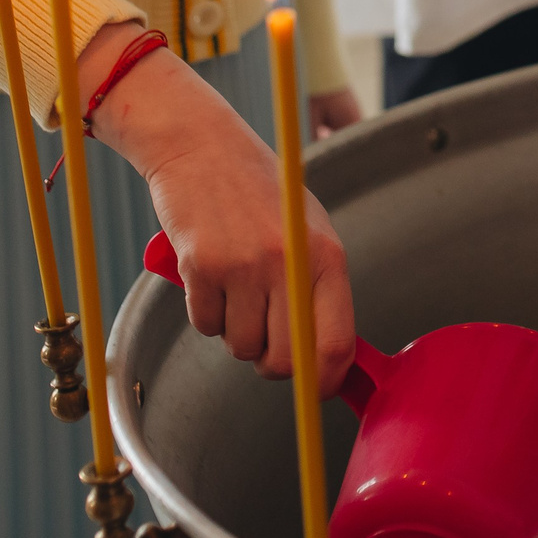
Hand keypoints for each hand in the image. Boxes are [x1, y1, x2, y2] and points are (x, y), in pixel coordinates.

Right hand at [83, 37, 354, 392]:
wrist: (202, 148)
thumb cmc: (259, 191)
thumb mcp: (308, 230)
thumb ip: (319, 287)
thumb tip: (329, 356)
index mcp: (327, 256)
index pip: (336, 344)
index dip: (324, 380)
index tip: (316, 389)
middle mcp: (290, 264)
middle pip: (284, 361)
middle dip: (272, 364)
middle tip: (264, 341)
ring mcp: (244, 266)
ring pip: (240, 346)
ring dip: (235, 330)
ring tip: (236, 286)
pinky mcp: (201, 267)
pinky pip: (204, 325)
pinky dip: (205, 312)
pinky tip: (210, 274)